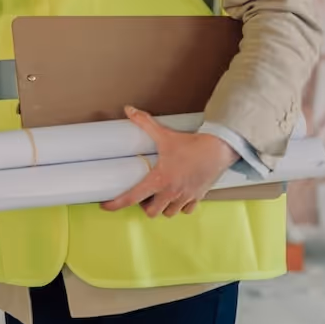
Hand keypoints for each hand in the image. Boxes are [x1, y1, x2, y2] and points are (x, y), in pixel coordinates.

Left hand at [101, 107, 237, 217]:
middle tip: (142, 194)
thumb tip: (128, 109)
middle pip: (151, 212)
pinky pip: (186, 210)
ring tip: (158, 195)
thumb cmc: (191, 144)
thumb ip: (144, 122)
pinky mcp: (198, 197)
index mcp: (160, 180)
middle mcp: (171, 192)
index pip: (132, 197)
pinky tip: (176, 196)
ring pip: (169, 213)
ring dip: (162, 207)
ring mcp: (185, 197)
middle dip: (144, 206)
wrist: (219, 149)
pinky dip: (179, 206)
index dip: (116, 204)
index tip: (105, 205)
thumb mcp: (164, 134)